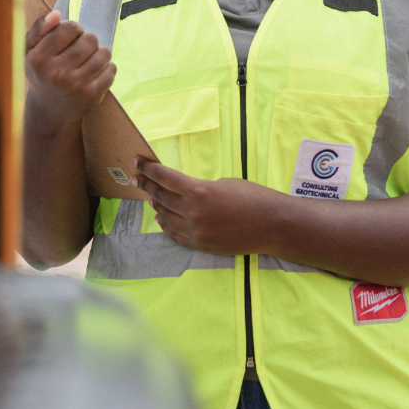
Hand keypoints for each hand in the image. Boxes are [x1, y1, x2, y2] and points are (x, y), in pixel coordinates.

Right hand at [25, 10, 115, 129]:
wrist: (49, 109)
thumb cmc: (41, 72)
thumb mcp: (30, 50)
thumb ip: (39, 28)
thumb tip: (55, 14)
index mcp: (39, 59)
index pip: (69, 27)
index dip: (74, 30)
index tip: (70, 39)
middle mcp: (56, 73)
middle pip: (90, 39)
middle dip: (88, 41)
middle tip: (80, 51)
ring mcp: (75, 85)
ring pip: (104, 53)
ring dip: (100, 54)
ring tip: (89, 61)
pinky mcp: (91, 95)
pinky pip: (111, 70)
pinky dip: (108, 68)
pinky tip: (97, 73)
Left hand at [131, 157, 281, 255]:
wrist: (272, 225)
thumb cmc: (253, 197)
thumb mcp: (224, 183)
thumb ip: (200, 188)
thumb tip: (185, 194)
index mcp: (198, 191)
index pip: (165, 178)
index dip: (149, 169)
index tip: (137, 162)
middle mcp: (192, 212)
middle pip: (161, 197)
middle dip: (147, 185)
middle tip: (136, 178)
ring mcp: (195, 232)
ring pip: (166, 218)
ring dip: (156, 206)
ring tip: (149, 197)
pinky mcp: (201, 246)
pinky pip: (176, 235)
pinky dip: (166, 225)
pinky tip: (161, 219)